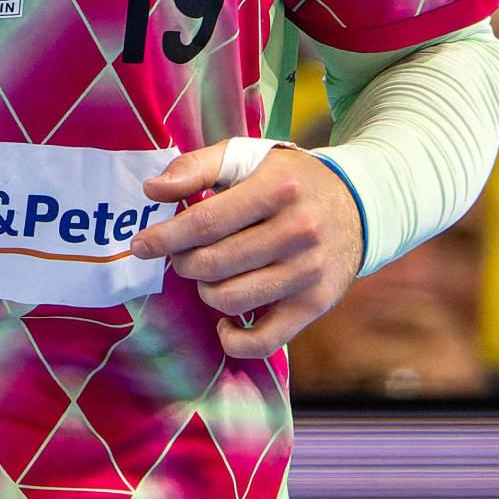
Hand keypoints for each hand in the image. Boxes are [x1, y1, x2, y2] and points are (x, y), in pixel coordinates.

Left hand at [131, 142, 364, 357]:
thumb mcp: (245, 157)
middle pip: (214, 263)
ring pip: (231, 300)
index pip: (206, 222)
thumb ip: (195, 167)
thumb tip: (152, 190)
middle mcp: (298, 231)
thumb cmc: (288, 179)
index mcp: (277, 188)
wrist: (358, 204)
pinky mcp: (316, 303)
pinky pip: (265, 341)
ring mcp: (309, 272)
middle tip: (184, 254)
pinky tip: (225, 322)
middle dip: (183, 262)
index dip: (165, 238)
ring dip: (206, 290)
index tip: (140, 245)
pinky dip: (234, 339)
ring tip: (210, 274)